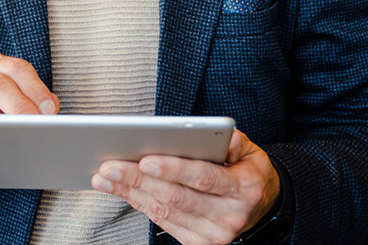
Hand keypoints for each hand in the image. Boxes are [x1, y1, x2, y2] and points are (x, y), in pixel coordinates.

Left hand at [91, 129, 280, 244]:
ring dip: (130, 193)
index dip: (174, 169)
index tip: (145, 159)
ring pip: (164, 211)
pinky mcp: (199, 243)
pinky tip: (121, 190)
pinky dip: (139, 204)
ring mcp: (213, 234)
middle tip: (109, 166)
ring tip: (105, 177)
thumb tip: (214, 134)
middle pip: (176, 197)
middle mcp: (228, 215)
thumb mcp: (252, 152)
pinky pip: (162, 222)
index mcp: (243, 188)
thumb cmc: (249, 173)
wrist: (262, 209)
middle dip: (138, 180)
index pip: (204, 177)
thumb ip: (234, 141)